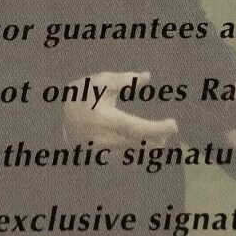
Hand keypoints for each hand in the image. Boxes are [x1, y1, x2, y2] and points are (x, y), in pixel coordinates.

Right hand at [61, 71, 178, 148]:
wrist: (62, 116)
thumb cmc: (84, 94)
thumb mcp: (101, 81)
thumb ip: (124, 80)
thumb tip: (147, 76)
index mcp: (105, 119)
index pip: (136, 128)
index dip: (156, 129)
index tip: (174, 125)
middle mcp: (103, 138)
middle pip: (138, 144)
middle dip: (157, 138)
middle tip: (169, 130)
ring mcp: (101, 151)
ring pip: (132, 155)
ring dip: (149, 148)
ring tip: (161, 140)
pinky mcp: (101, 157)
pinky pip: (124, 159)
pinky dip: (137, 153)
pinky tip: (147, 147)